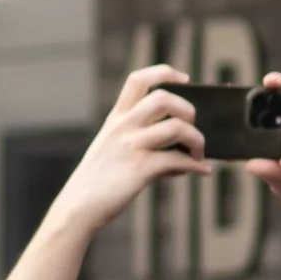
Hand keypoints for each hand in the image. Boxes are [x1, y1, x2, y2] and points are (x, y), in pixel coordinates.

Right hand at [51, 65, 208, 235]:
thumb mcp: (110, 149)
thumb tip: (179, 154)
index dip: (165, 72)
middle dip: (187, 109)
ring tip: (198, 152)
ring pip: (177, 127)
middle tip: (192, 126)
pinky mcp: (140, 169)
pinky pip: (178, 160)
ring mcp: (132, 146)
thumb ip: (139, 142)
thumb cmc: (96, 181)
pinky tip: (202, 170)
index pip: (138, 79)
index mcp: (115, 118)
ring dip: (196, 139)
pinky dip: (196, 165)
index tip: (184, 79)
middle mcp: (123, 127)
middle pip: (163, 98)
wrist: (78, 206)